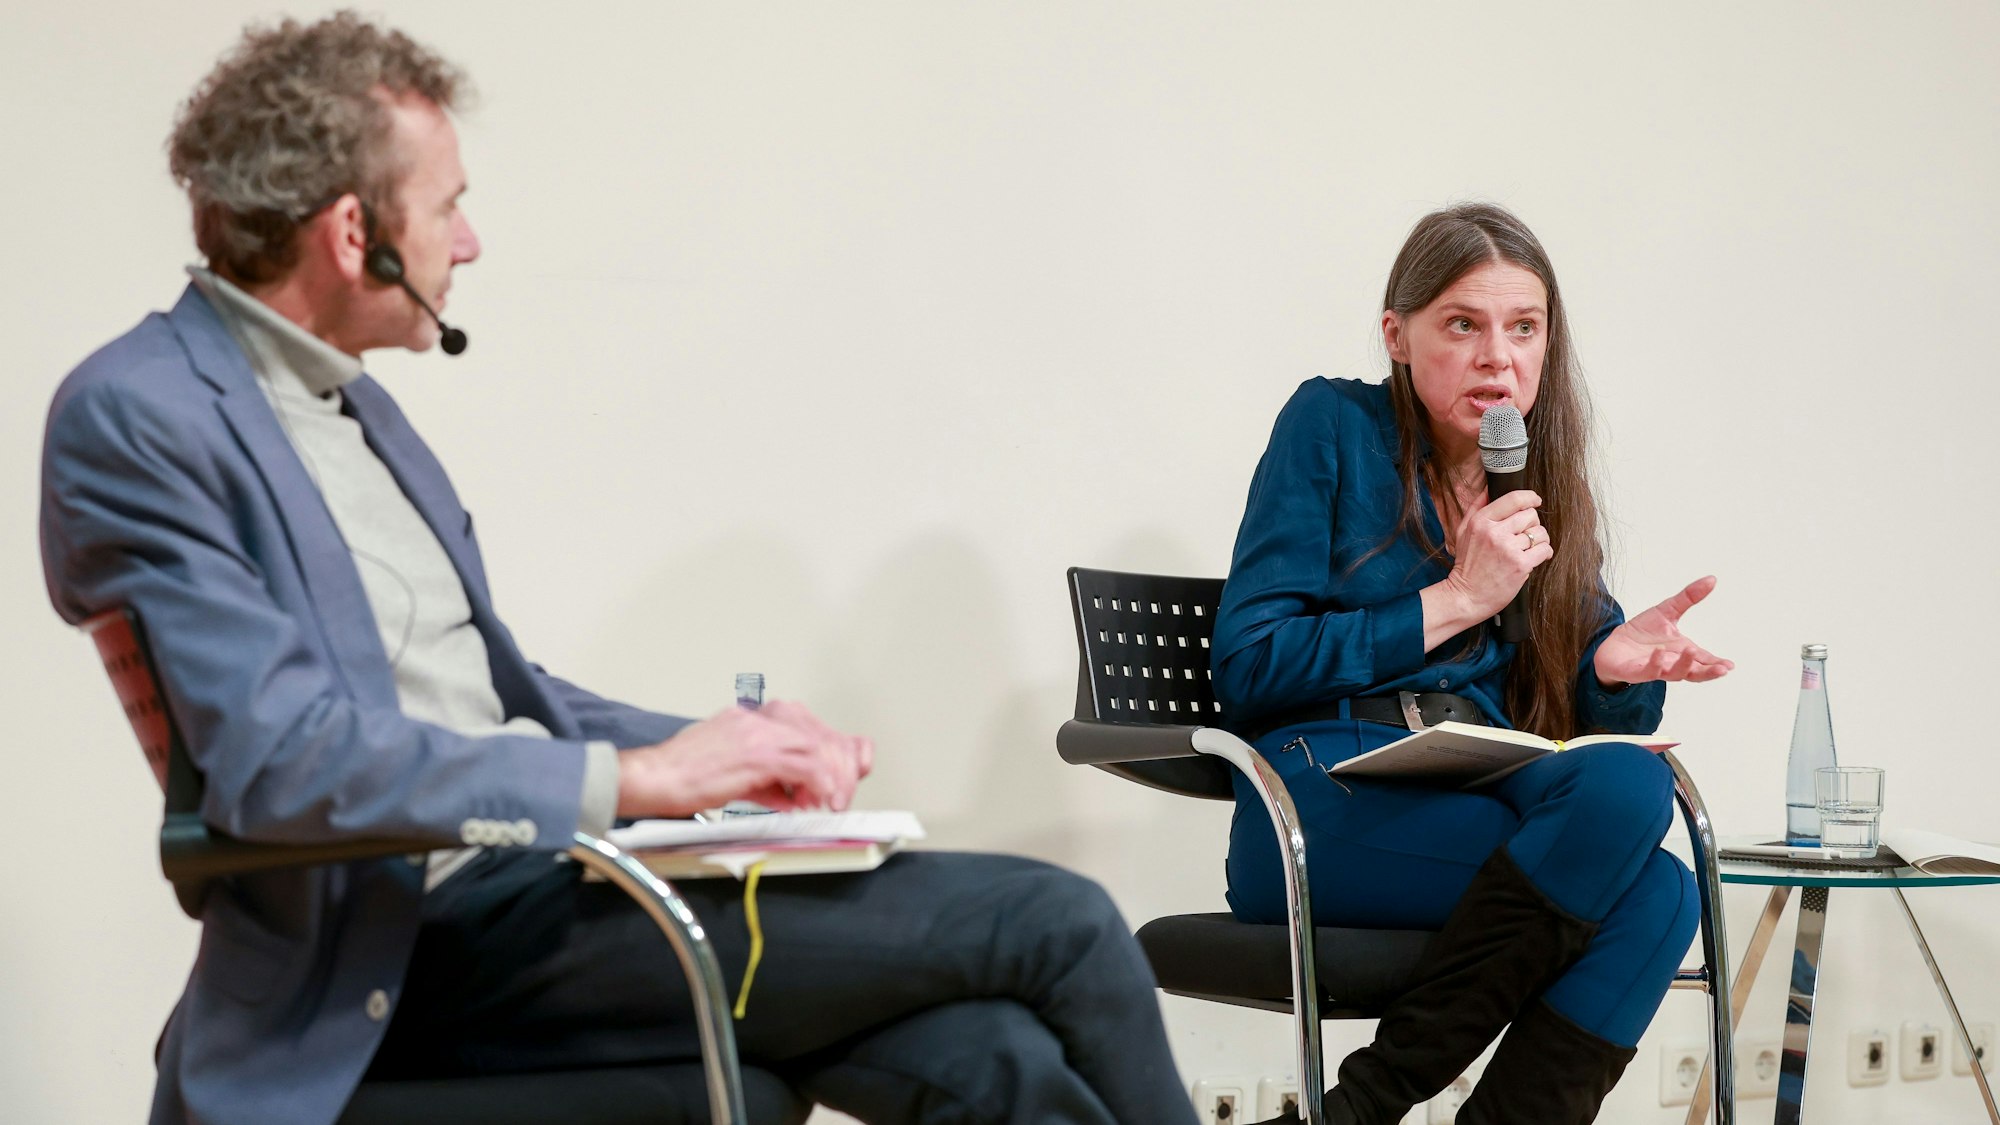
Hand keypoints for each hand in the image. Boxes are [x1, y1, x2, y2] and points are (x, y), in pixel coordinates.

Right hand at [614, 701, 874, 818]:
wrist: (654, 777)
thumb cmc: (685, 776)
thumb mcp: (736, 773)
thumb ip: (769, 779)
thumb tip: (795, 796)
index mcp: (755, 718)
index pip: (811, 725)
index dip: (837, 747)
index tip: (849, 770)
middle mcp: (760, 718)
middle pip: (819, 733)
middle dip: (839, 765)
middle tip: (840, 795)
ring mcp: (758, 732)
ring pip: (817, 747)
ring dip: (832, 778)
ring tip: (831, 802)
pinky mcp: (755, 753)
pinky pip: (803, 765)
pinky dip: (819, 784)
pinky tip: (820, 801)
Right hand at [1442, 489, 1552, 619]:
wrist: (1466, 596)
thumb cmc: (1466, 566)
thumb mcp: (1463, 532)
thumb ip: (1476, 508)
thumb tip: (1488, 489)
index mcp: (1481, 521)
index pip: (1513, 499)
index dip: (1530, 497)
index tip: (1535, 500)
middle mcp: (1495, 532)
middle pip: (1530, 515)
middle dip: (1531, 524)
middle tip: (1525, 534)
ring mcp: (1508, 548)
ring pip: (1539, 532)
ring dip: (1539, 539)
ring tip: (1529, 548)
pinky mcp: (1520, 564)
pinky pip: (1544, 549)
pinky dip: (1544, 553)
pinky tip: (1535, 557)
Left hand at [1593, 576, 1734, 686]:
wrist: (1613, 644)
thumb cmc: (1642, 632)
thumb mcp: (1667, 611)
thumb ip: (1688, 597)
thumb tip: (1712, 579)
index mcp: (1682, 651)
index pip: (1703, 660)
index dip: (1716, 664)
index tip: (1729, 665)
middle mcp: (1671, 663)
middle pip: (1694, 672)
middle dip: (1708, 671)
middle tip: (1722, 669)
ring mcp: (1654, 669)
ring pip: (1673, 674)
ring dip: (1684, 665)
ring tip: (1691, 651)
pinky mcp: (1635, 671)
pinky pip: (1647, 671)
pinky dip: (1654, 665)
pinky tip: (1658, 654)